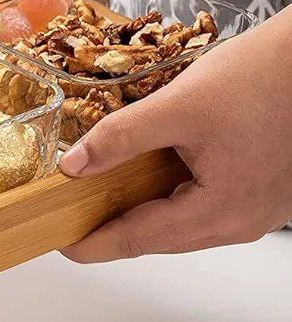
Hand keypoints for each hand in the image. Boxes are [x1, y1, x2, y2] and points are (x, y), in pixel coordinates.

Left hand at [59, 6, 291, 261]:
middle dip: (114, 229)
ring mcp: (256, 208)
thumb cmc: (260, 78)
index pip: (141, 240)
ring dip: (142, 211)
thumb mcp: (178, 105)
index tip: (59, 243)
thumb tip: (73, 166)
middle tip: (70, 216)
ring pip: (183, 222)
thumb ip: (121, 137)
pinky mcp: (261, 190)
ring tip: (98, 196)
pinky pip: (204, 204)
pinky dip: (169, 195)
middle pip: (163, 237)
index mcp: (222, 210)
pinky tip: (147, 174)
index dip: (95, 243)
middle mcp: (243, 221)